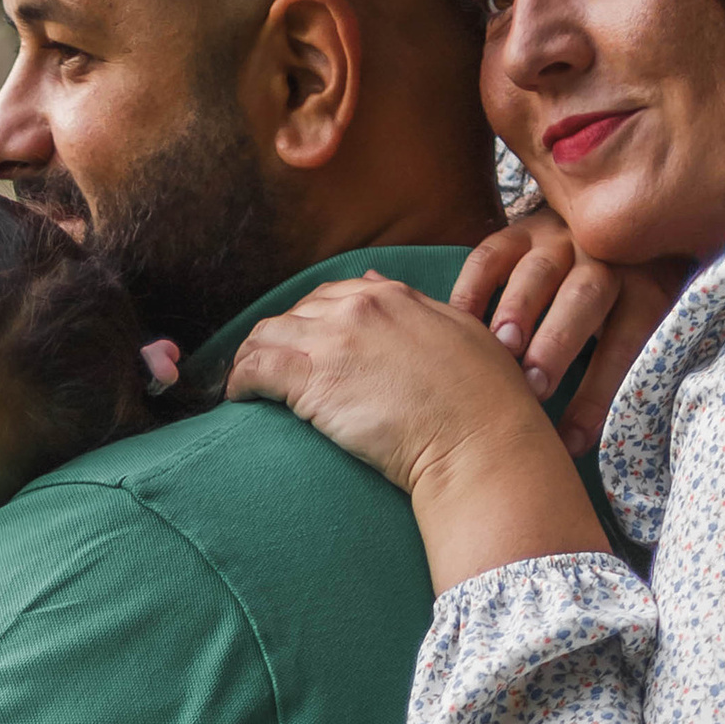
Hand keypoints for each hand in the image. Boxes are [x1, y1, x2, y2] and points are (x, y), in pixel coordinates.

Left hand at [226, 269, 609, 592]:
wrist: (481, 443)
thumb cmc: (485, 403)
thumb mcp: (460, 334)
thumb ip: (416, 308)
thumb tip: (372, 279)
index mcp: (392, 296)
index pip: (333, 296)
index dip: (313, 322)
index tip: (306, 347)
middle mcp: (358, 308)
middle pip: (296, 314)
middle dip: (280, 340)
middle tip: (270, 371)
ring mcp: (332, 340)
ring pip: (266, 336)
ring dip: (251, 359)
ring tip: (246, 385)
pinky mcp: (311, 378)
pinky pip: (254, 369)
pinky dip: (239, 381)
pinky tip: (239, 398)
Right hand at [449, 204, 685, 456]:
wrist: (609, 223)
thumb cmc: (614, 307)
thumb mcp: (634, 328)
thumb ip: (616, 373)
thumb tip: (578, 446)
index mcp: (643, 289)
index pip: (625, 342)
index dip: (599, 394)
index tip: (571, 442)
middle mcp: (603, 258)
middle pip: (585, 297)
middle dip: (559, 343)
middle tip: (534, 385)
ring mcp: (559, 239)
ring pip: (539, 273)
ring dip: (518, 311)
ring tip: (499, 350)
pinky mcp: (518, 230)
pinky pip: (491, 255)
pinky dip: (473, 290)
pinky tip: (457, 325)